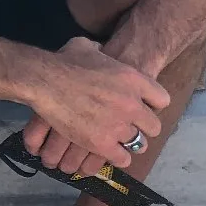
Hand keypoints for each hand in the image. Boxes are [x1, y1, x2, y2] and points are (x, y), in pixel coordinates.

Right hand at [26, 37, 168, 170]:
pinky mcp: (102, 144)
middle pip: (153, 126)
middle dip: (142, 126)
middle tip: (128, 125)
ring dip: (128, 142)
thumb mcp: (87, 47)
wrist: (43, 80)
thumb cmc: (64, 61)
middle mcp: (132, 105)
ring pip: (138, 144)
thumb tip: (101, 50)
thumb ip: (101, 51)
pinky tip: (109, 151)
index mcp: (133, 80)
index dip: (151, 104)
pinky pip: (122, 159)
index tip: (141, 105)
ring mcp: (118, 126)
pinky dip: (116, 157)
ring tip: (116, 140)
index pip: (162, 100)